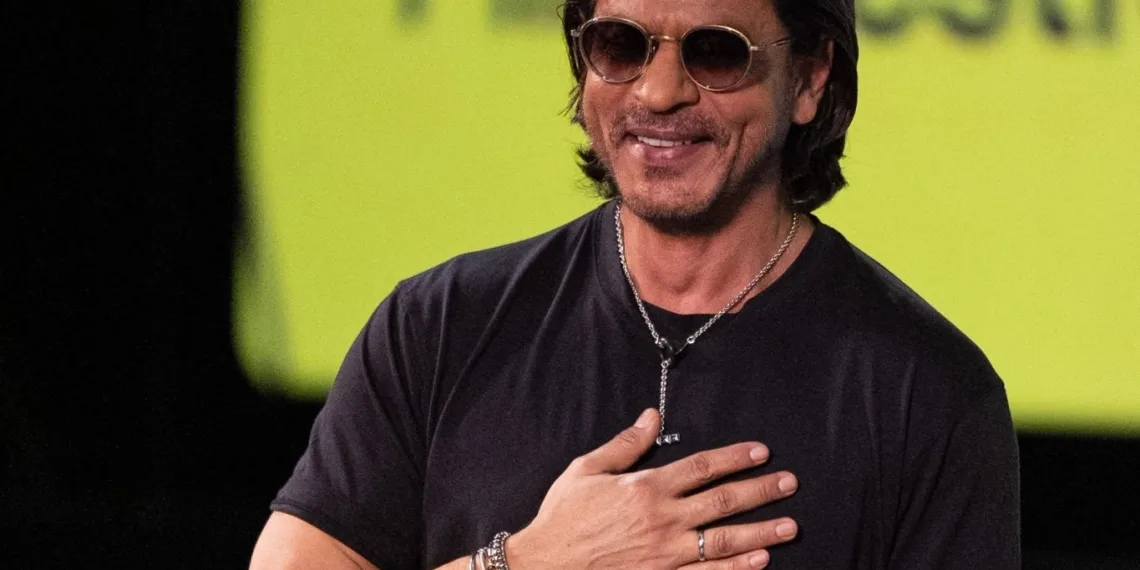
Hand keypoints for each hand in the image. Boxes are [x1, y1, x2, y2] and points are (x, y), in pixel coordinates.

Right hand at [508, 409, 798, 569]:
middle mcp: (662, 519)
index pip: (702, 467)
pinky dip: (736, 567)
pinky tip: (760, 560)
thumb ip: (625, 445)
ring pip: (723, 539)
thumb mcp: (586, 470)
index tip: (760, 452)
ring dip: (761, 531)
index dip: (735, 457)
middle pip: (723, 501)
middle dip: (761, 490)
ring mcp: (666, 554)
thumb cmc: (563, 518)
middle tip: (790, 482)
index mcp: (646, 488)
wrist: (546, 566)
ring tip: (790, 525)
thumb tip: (651, 417)